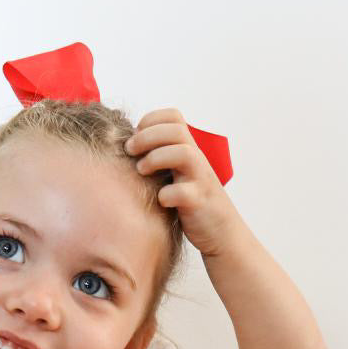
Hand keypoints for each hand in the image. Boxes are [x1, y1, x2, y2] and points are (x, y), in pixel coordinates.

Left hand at [124, 107, 242, 257]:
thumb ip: (160, 157)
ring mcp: (199, 180)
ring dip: (157, 158)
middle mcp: (196, 160)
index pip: (173, 116)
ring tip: (141, 170)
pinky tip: (160, 200)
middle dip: (147, 136)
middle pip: (176, 130)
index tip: (134, 135)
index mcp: (188, 149)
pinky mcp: (199, 203)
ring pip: (184, 154)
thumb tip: (127, 147)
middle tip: (130, 150)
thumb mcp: (176, 173)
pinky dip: (167, 195)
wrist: (220, 232)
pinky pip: (184, 192)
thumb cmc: (189, 202)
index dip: (151, 119)